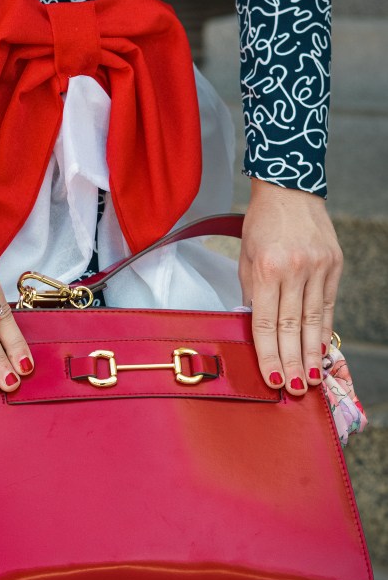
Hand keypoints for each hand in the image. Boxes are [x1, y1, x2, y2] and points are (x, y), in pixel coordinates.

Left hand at [239, 180, 342, 395]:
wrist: (290, 189)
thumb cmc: (260, 226)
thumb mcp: (245, 258)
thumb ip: (251, 294)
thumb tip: (255, 330)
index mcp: (266, 268)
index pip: (265, 322)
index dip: (268, 354)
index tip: (272, 378)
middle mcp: (295, 269)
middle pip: (290, 326)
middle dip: (292, 362)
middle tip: (294, 390)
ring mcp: (318, 267)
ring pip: (313, 320)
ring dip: (311, 354)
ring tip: (310, 380)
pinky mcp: (334, 264)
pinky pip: (328, 305)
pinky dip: (324, 330)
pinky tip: (321, 351)